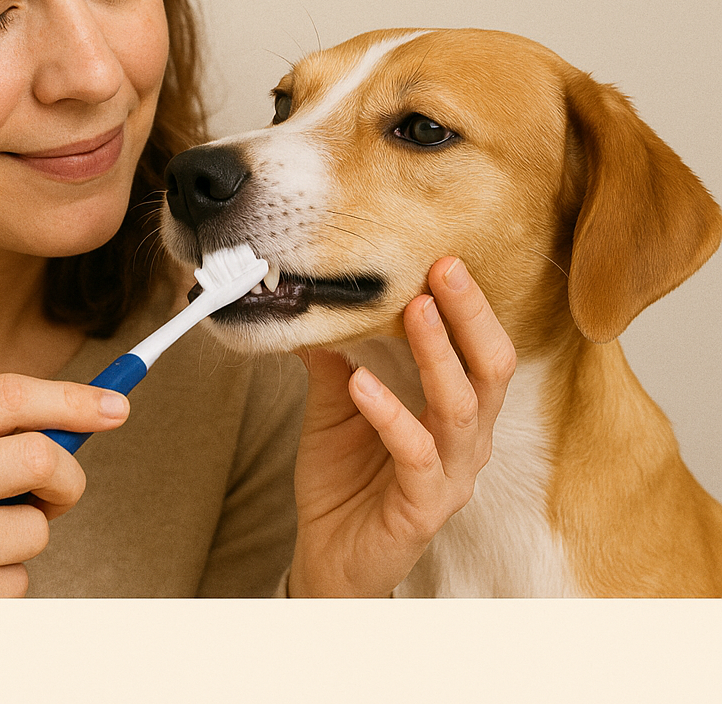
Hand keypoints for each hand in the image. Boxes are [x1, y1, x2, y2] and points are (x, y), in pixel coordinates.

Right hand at [0, 373, 128, 597]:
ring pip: (36, 528)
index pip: (6, 395)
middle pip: (36, 455)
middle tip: (57, 499)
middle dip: (67, 480)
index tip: (117, 406)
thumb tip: (89, 416)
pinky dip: (6, 585)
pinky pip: (18, 581)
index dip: (70, 397)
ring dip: (26, 543)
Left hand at [288, 257, 515, 596]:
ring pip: (462, 408)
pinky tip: (360, 384)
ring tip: (415, 310)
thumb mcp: (335, 399)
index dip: (468, 303)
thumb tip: (314, 293)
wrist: (326, 550)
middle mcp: (466, 438)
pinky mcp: (424, 507)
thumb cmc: (343, 472)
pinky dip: (389, 413)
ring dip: (437, 355)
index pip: (480, 346)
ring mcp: (450, 475)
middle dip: (470, 315)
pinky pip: (415, 455)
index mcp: (454, 407)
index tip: (442, 255)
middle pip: (491, 368)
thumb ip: (336, 352)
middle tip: (444, 268)